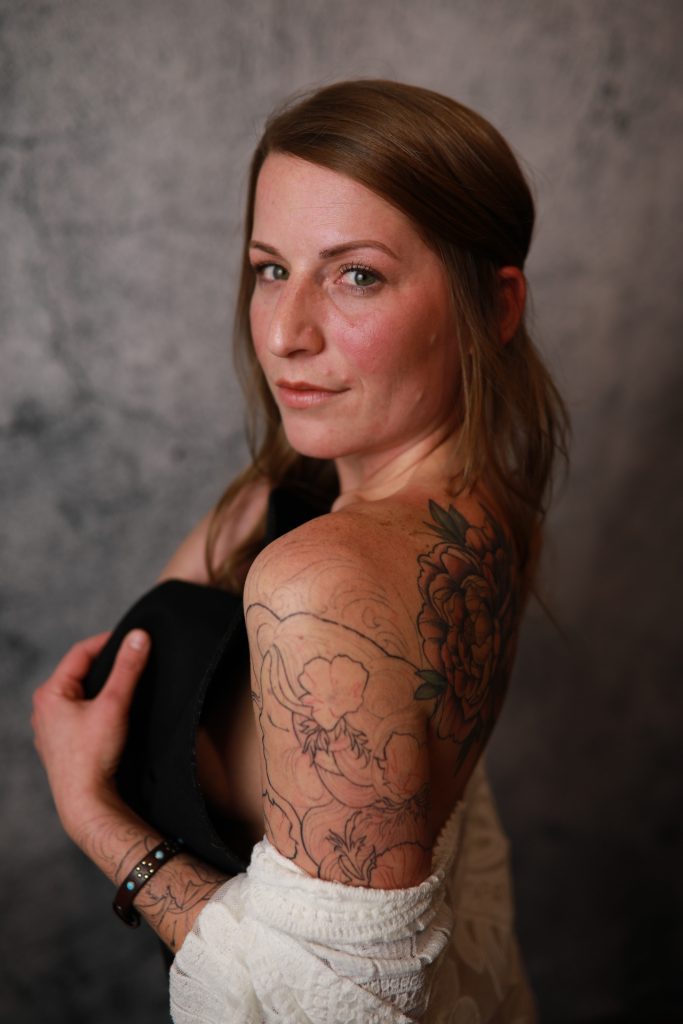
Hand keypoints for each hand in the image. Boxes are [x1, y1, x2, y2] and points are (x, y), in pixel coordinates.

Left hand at [32, 630, 150, 840]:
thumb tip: (139, 636)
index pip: (81, 652)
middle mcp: (44, 709)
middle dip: (105, 665)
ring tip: (124, 686)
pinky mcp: (60, 745)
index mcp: (50, 693)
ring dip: (100, 687)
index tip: (133, 638)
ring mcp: (50, 729)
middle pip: (79, 673)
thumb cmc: (93, 756)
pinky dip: (95, 708)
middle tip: (131, 660)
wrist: (86, 803)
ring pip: (78, 695)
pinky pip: (78, 715)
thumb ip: (128, 668)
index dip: (108, 641)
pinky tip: (111, 716)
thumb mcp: (114, 704)